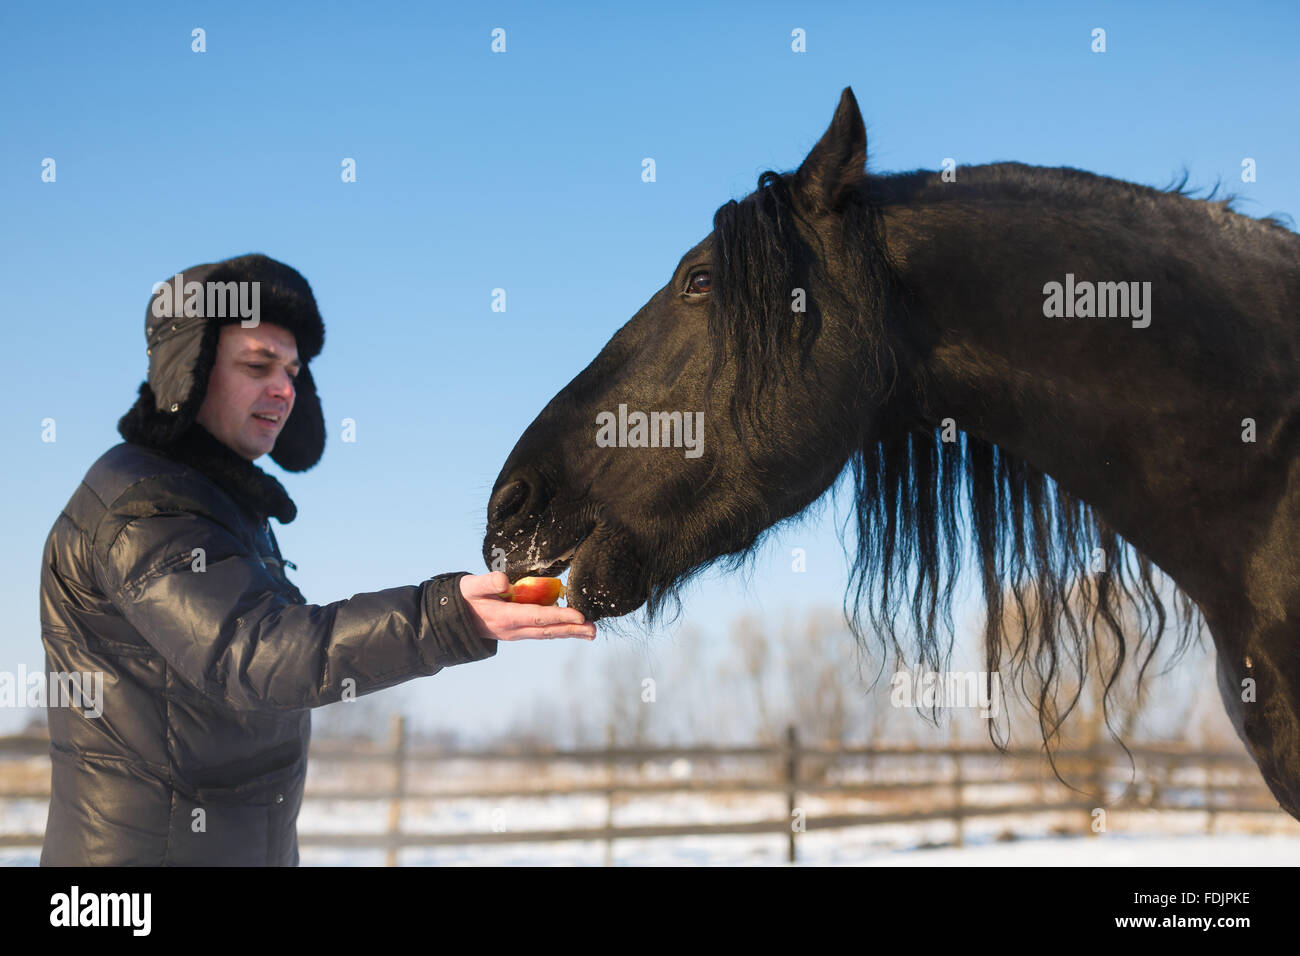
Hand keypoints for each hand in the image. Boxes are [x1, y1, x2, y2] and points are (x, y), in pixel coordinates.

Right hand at [458, 572, 596, 641]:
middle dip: (572, 629)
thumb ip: (487, 582)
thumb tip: (505, 580)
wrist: (451, 620)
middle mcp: (514, 629)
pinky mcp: (517, 631)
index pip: (538, 616)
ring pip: (547, 633)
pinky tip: (572, 627)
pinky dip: (558, 630)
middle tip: (594, 629)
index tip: (579, 615)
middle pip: (548, 630)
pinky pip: (542, 632)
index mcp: (505, 617)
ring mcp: (516, 633)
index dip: (559, 616)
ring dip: (569, 632)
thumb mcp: (470, 587)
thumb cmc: (463, 599)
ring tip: (590, 632)